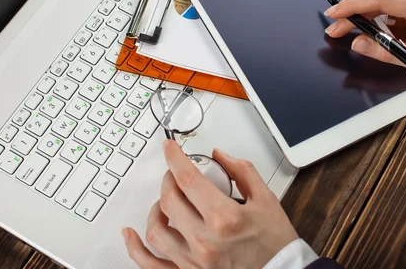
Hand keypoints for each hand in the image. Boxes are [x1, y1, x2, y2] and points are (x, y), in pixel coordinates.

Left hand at [122, 140, 298, 268]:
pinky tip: (130, 235)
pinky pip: (151, 264)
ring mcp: (194, 261)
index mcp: (225, 217)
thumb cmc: (275, 243)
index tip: (169, 148)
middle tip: (175, 174)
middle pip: (169, 200)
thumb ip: (242, 171)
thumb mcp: (266, 199)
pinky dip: (136, 248)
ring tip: (165, 201)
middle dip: (169, 179)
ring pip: (156, 229)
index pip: (187, 178)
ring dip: (156, 209)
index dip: (174, 157)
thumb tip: (220, 155)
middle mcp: (206, 240)